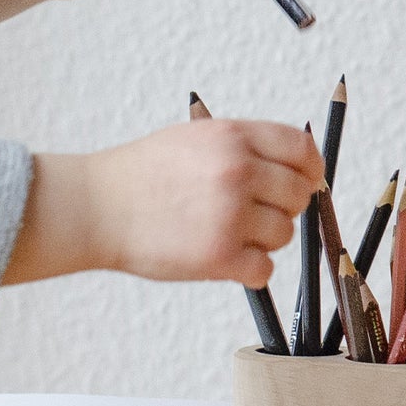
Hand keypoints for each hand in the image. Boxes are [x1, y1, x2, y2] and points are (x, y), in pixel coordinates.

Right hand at [9, 120, 324, 288]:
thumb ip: (246, 147)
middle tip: (250, 214)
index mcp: (234, 136)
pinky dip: (247, 269)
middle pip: (299, 195)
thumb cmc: (144, 174)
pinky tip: (220, 258)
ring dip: (261, 239)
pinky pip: (264, 269)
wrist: (95, 207)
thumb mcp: (197, 137)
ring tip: (224, 233)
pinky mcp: (219, 256)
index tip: (305, 182)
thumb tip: (302, 169)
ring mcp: (230, 214)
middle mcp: (238, 171)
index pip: (302, 150)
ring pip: (283, 234)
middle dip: (281, 207)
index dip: (310, 169)